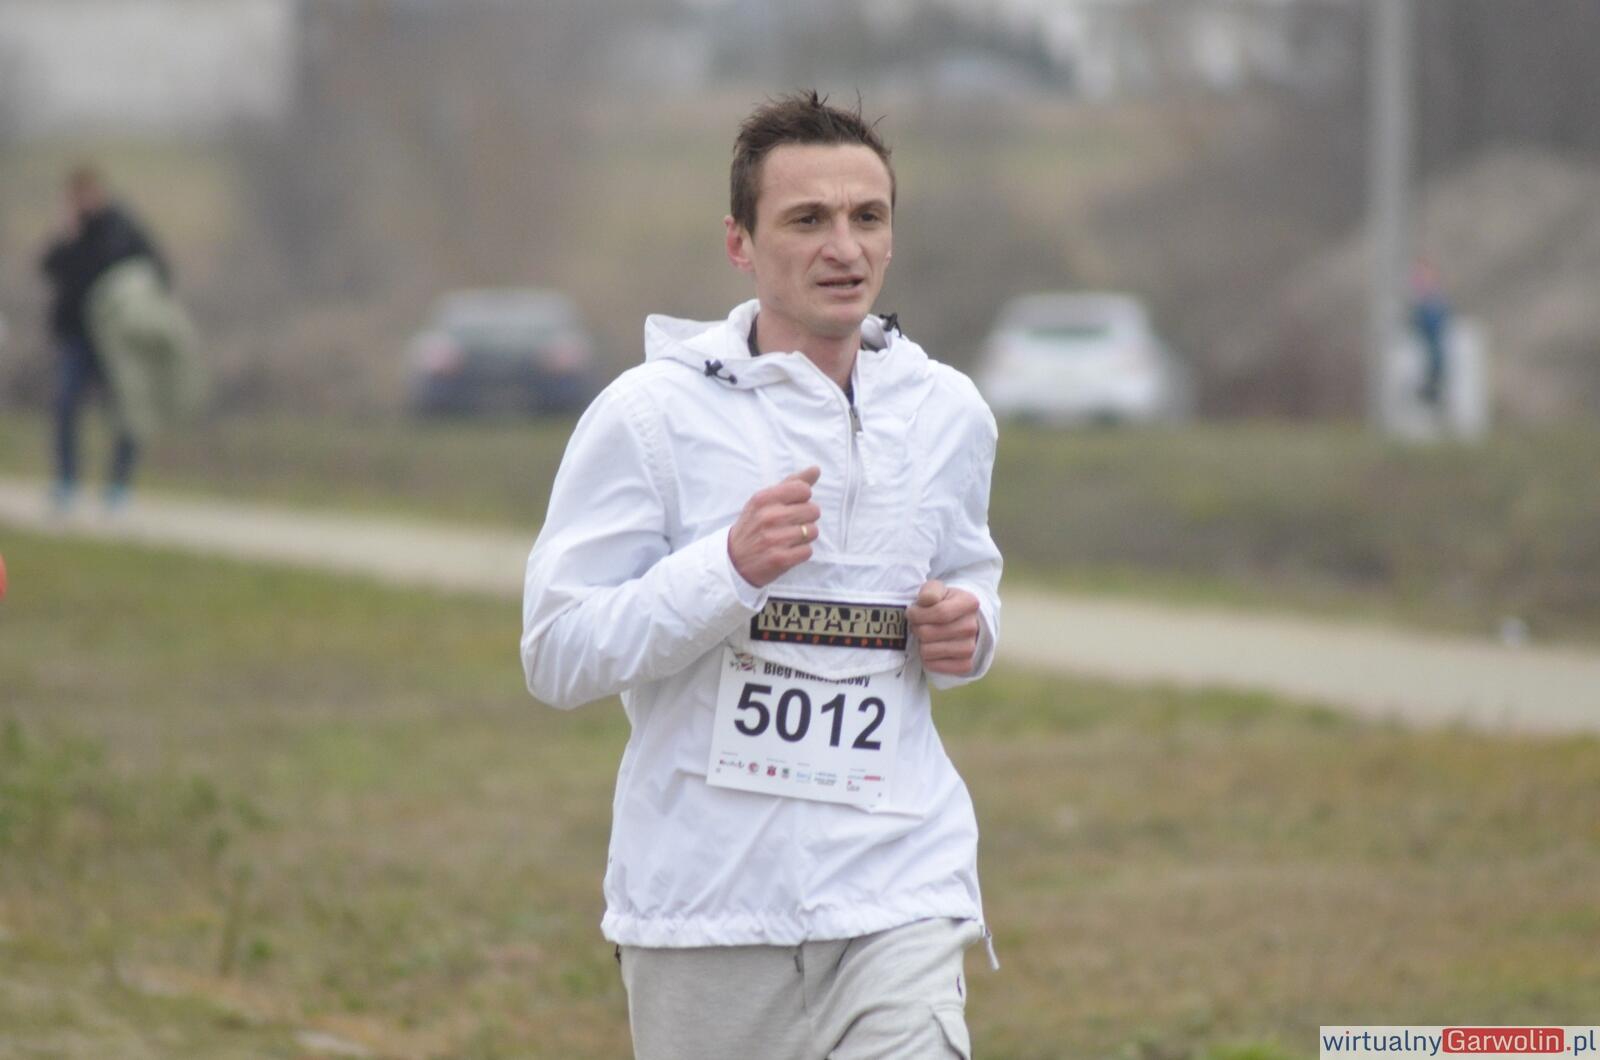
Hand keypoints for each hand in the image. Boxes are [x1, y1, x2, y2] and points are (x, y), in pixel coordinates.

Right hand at [728, 466, 820, 587]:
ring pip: (812, 531)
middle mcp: (768, 517)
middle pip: (813, 510)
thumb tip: (816, 469)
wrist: (733, 560)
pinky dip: (801, 552)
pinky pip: (808, 551)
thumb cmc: (754, 525)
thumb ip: (791, 483)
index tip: (792, 506)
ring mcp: (774, 539)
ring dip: (805, 536)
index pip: (803, 489)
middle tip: (791, 524)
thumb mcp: (764, 501)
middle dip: (806, 518)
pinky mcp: (780, 559)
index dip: (803, 498)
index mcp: (764, 498)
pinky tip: (788, 551)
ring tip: (789, 538)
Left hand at [907, 579, 980, 675]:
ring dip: (921, 643)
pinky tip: (931, 648)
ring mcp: (970, 648)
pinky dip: (927, 659)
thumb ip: (930, 590)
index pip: (939, 612)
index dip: (918, 614)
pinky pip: (934, 666)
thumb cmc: (944, 603)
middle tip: (918, 625)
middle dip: (917, 628)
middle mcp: (973, 627)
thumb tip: (926, 599)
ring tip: (925, 636)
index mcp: (969, 603)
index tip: (911, 612)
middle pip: (929, 633)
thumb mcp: (937, 589)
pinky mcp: (965, 665)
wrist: (961, 621)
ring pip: (928, 651)